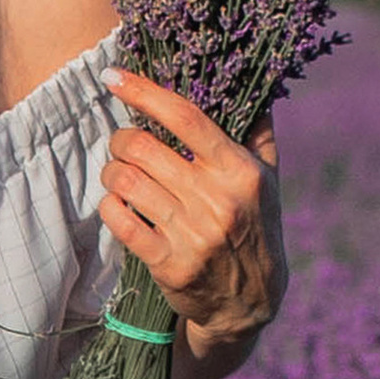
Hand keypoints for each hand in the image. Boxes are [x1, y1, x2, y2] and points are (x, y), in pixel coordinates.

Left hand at [101, 74, 286, 363]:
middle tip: (123, 143)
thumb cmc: (257, 227)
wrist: (252, 302)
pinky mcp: (170, 265)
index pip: (186, 118)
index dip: (143, 91)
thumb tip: (251, 83)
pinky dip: (110, 205)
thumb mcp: (269, 180)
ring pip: (127, 182)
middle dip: (121, 139)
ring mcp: (193, 235)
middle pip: (144, 148)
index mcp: (240, 172)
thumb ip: (257, 132)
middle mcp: (218, 201)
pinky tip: (118, 202)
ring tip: (120, 174)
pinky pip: (120, 221)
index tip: (113, 76)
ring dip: (113, 172)